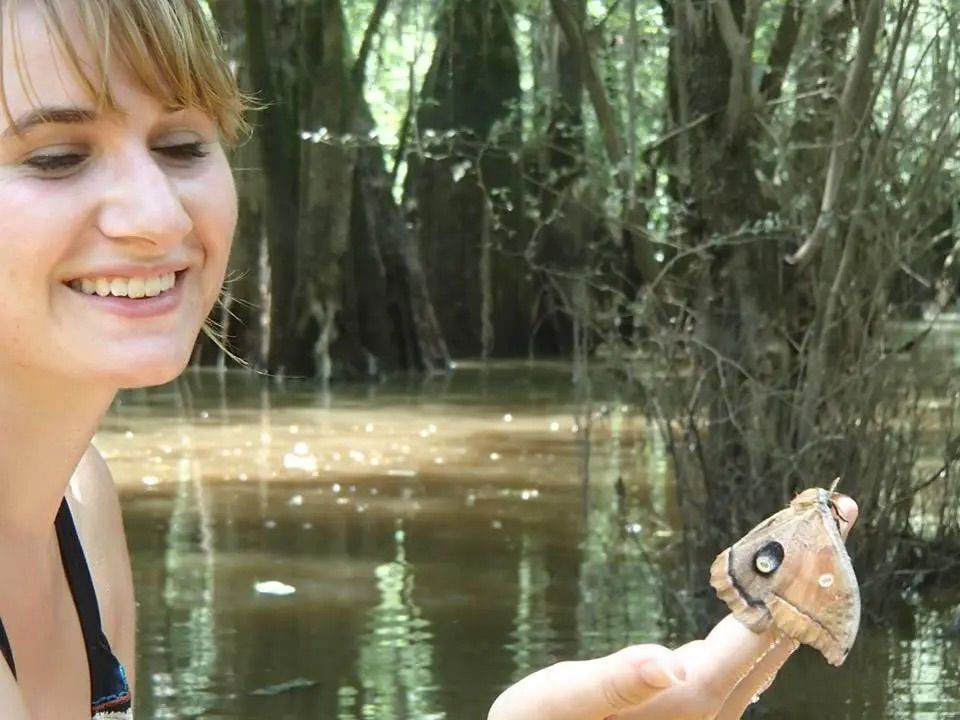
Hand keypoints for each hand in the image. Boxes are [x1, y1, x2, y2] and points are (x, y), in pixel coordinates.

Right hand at [487, 495, 858, 719]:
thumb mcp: (561, 702)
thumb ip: (615, 682)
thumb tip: (666, 662)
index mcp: (683, 702)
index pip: (754, 634)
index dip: (790, 579)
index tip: (820, 530)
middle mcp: (709, 710)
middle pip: (776, 638)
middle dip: (811, 576)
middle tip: (840, 515)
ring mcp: (706, 711)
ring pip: (766, 650)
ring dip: (795, 596)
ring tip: (817, 544)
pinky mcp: (693, 706)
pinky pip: (745, 659)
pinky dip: (765, 618)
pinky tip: (767, 602)